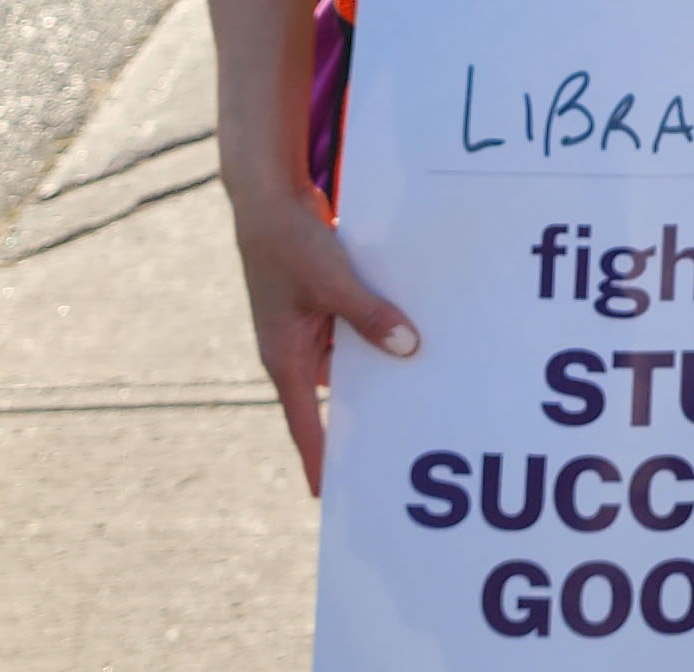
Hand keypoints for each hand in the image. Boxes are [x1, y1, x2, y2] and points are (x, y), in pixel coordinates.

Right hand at [225, 179, 417, 492]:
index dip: (320, 459)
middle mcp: (294, 351)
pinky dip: (377, 332)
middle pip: (335, 397)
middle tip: (406, 443)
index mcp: (285, 359)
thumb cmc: (289, 243)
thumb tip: (408, 348)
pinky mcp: (322, 305)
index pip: (304, 424)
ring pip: (349, 362)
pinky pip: (353, 331)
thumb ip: (369, 316)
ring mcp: (307, 329)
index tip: (331, 495)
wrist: (268, 198)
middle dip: (366, 414)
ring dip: (379, 366)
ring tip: (425, 389)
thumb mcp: (333, 281)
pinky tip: (415, 333)